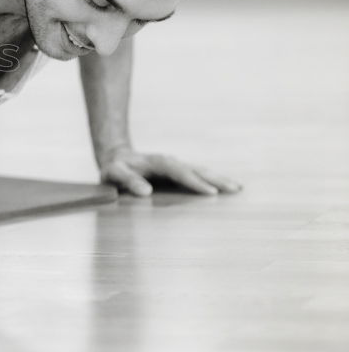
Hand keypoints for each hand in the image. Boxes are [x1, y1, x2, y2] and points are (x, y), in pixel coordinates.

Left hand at [97, 146, 242, 196]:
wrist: (117, 159)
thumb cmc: (114, 170)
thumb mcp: (114, 174)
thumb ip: (126, 181)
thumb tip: (145, 192)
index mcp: (156, 162)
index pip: (178, 171)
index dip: (194, 181)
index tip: (211, 192)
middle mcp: (169, 162)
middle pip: (195, 169)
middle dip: (215, 179)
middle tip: (235, 189)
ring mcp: (176, 167)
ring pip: (200, 171)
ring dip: (219, 179)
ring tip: (238, 188)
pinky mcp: (178, 173)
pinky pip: (198, 176)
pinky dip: (213, 181)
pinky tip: (227, 188)